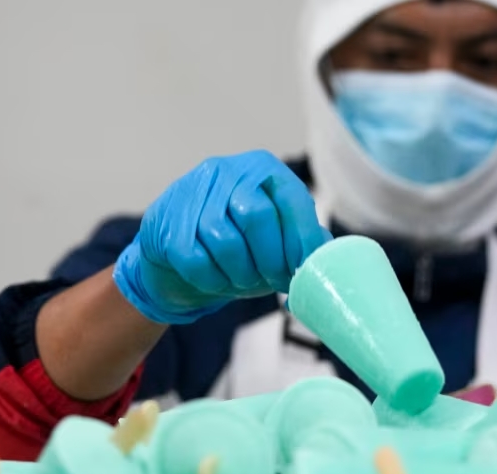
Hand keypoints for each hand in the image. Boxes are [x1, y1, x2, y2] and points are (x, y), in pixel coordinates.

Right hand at [114, 150, 331, 323]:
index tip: (304, 270)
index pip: (291, 200)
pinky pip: (194, 258)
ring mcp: (191, 192)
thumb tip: (331, 261)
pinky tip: (218, 281)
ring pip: (223, 239)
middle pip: (256, 216)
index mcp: (262, 169)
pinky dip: (212, 279)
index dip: (301, 240)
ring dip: (240, 272)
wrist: (178, 257)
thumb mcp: (277, 238)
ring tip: (245, 281)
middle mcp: (226, 171)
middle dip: (271, 259)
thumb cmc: (239, 246)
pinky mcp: (165, 220)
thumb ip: (305, 242)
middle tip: (275, 281)